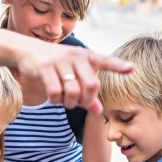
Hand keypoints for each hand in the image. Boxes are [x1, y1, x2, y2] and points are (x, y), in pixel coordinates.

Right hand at [15, 40, 132, 110]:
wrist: (28, 50)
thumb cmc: (57, 64)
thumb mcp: (74, 74)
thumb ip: (87, 92)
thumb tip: (99, 111)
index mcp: (87, 56)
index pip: (106, 60)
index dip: (119, 66)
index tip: (132, 68)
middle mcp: (76, 56)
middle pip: (91, 85)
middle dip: (87, 101)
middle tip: (80, 103)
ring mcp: (60, 61)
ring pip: (73, 91)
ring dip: (70, 103)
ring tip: (66, 101)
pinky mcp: (45, 67)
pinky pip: (55, 92)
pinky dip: (56, 100)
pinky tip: (54, 97)